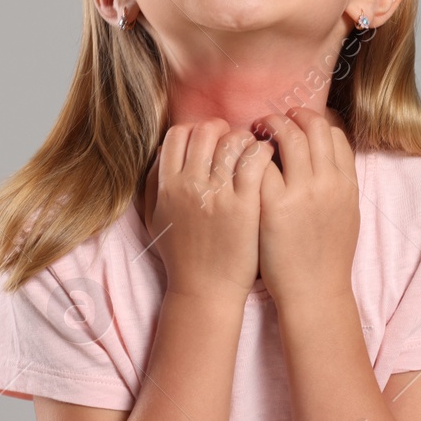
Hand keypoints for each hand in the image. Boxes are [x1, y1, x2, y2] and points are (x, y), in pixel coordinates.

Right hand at [143, 118, 273, 301]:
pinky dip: (262, 152)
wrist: (205, 291)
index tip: (210, 140)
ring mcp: (218, 195)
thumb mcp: (155, 218)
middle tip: (235, 141)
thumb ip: (154, 183)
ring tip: (253, 150)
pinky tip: (266, 160)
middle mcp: (190, 186)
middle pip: (206, 131)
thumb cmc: (182, 256)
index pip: (178, 134)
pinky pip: (255, 161)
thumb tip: (163, 151)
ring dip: (246, 140)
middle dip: (223, 129)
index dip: (196, 130)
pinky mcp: (245, 206)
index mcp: (167, 186)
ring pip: (233, 141)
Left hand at [251, 107, 359, 308]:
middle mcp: (328, 182)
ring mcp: (303, 192)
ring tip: (256, 129)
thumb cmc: (325, 258)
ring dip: (270, 125)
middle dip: (292, 115)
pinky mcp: (274, 205)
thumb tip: (327, 157)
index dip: (314, 122)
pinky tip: (242, 157)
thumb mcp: (345, 215)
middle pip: (313, 126)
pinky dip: (252, 153)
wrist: (314, 293)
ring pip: (288, 136)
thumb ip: (338, 184)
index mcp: (346, 184)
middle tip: (274, 118)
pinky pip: (261, 163)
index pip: (334, 134)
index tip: (299, 123)